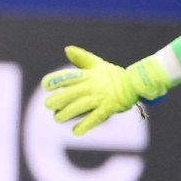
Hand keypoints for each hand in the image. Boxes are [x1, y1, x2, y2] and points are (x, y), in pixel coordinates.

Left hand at [41, 46, 169, 135]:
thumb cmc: (112, 75)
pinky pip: (94, 119)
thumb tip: (67, 49)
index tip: (45, 85)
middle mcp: (92, 86)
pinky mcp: (108, 109)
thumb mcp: (98, 64)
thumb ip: (81, 58)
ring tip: (58, 118)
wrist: (135, 84)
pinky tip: (75, 131)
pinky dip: (84, 126)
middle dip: (57, 100)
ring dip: (67, 114)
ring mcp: (100, 98)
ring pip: (80, 107)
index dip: (56, 80)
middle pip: (71, 93)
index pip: (69, 76)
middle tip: (47, 105)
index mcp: (88, 75)